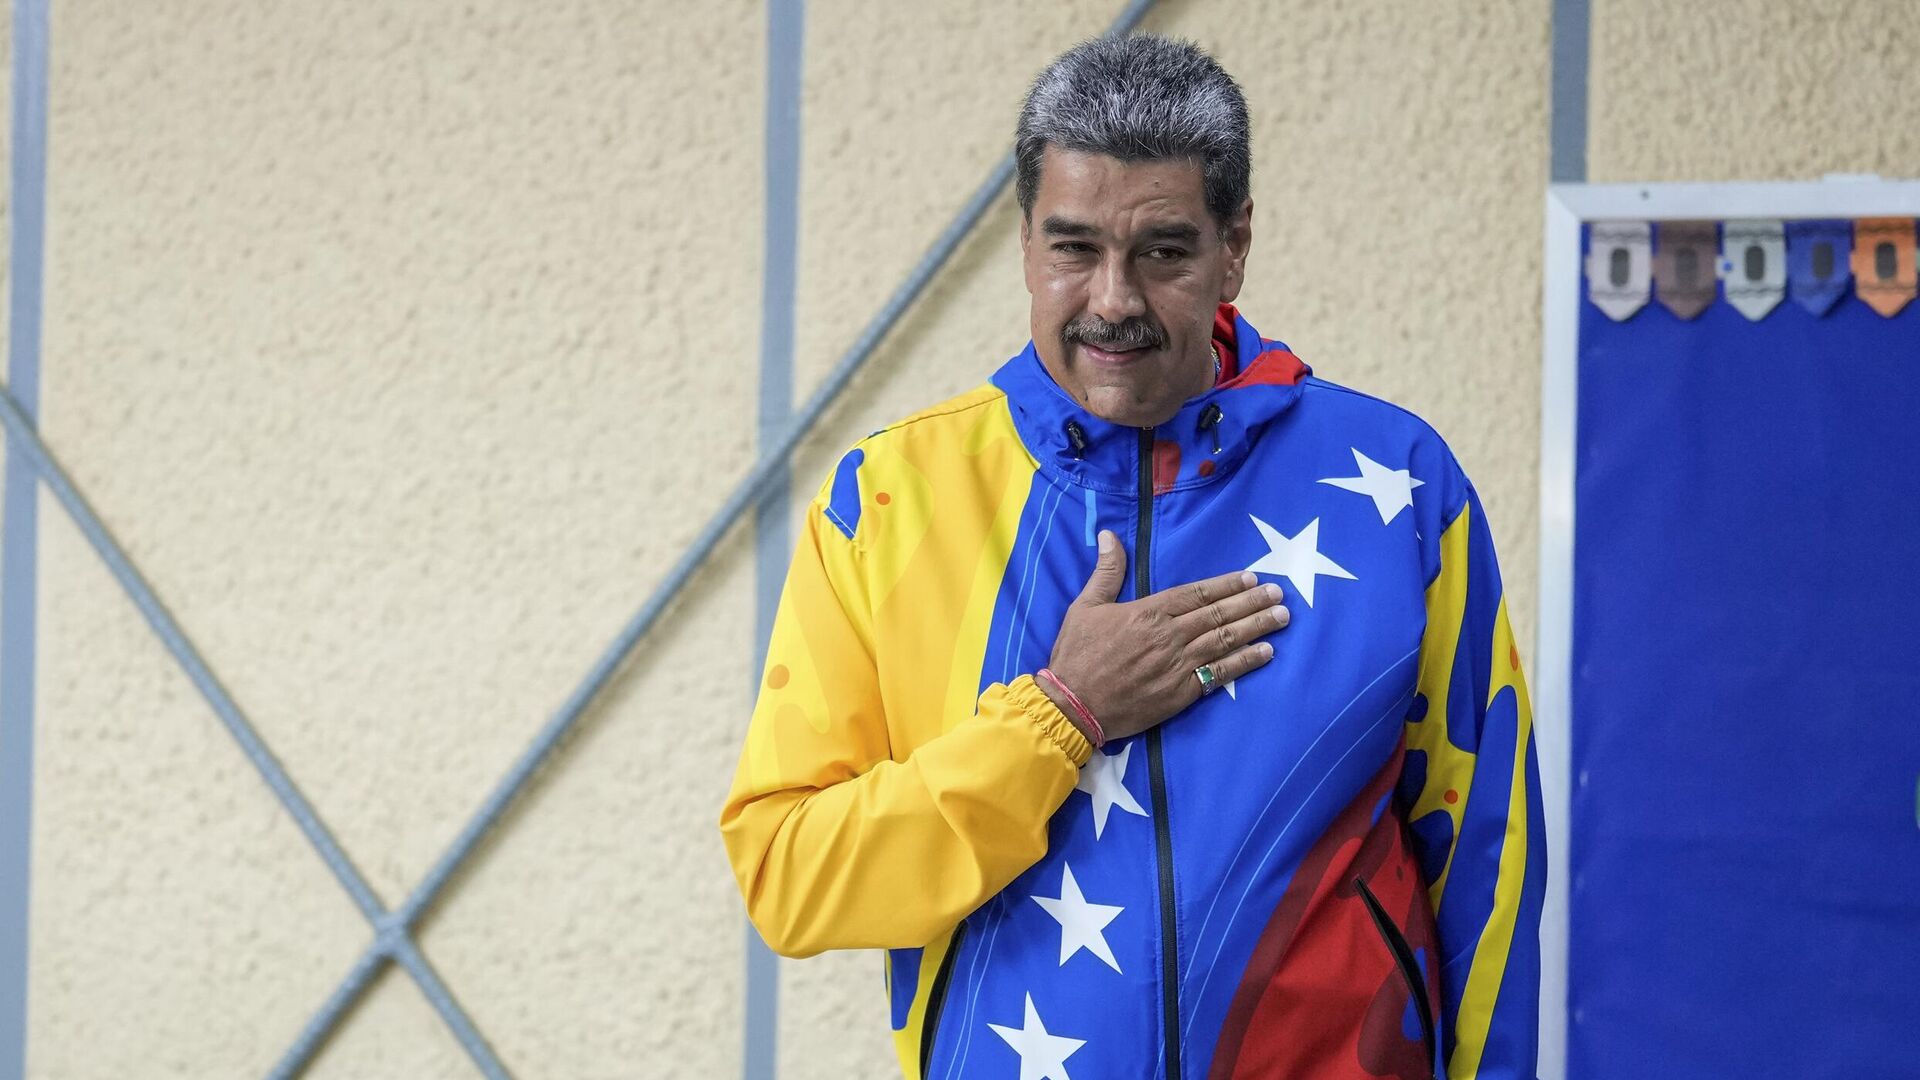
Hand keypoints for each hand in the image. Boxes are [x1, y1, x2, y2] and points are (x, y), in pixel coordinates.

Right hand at [1039, 529, 1288, 744]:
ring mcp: (1178, 665)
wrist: (1073, 705)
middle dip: (1252, 602)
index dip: (1227, 584)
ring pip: (1225, 640)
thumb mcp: (1084, 606)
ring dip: (1257, 627)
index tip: (1251, 577)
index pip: (1197, 593)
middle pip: (1219, 614)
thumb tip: (1109, 535)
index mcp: (1148, 611)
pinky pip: (1220, 674)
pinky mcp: (1181, 693)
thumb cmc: (1077, 654)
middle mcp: (1169, 635)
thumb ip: (1106, 571)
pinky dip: (1245, 662)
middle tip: (1279, 593)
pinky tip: (1266, 652)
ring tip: (1282, 617)